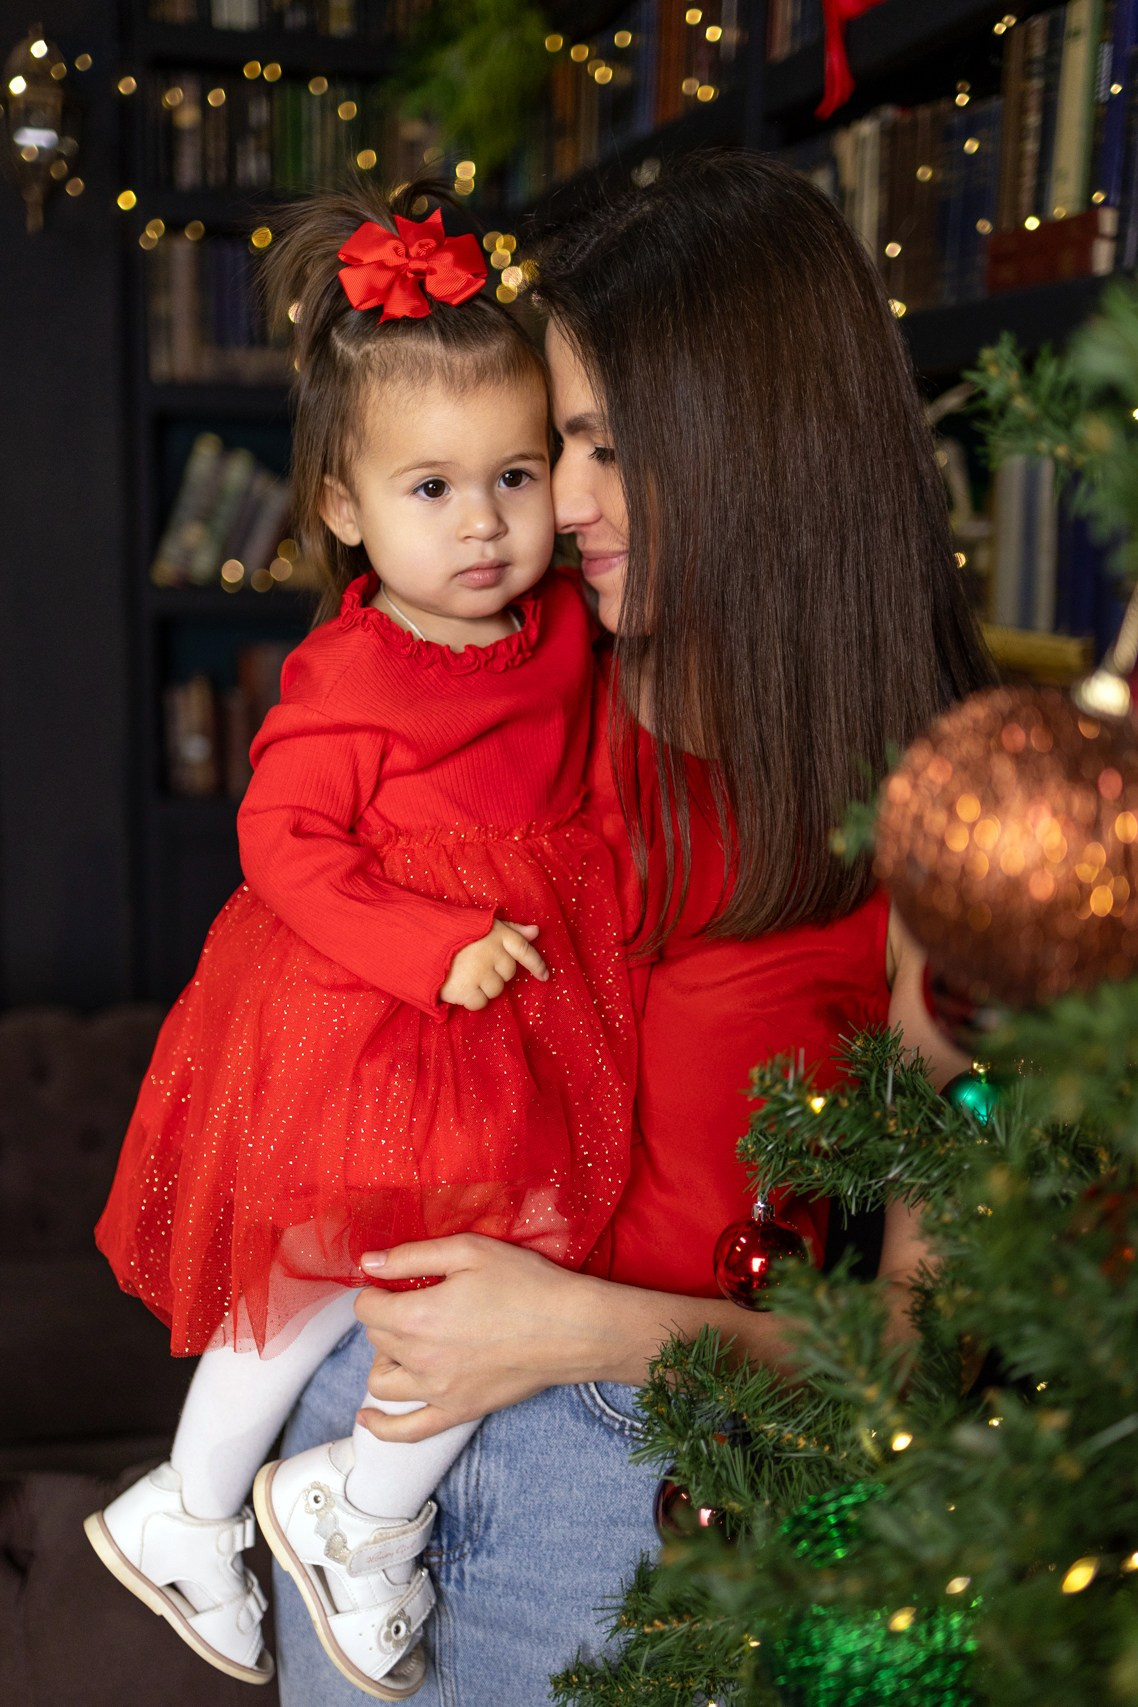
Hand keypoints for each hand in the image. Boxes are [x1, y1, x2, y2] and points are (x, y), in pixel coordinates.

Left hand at [352, 1235, 604, 1440]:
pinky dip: (381, 1427)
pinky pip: (407, 1431)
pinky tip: (367, 1419)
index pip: (367, 1308)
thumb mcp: (469, 1251)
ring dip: (386, 1359)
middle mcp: (420, 1359)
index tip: (396, 1283)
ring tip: (408, 1342)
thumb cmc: (525, 1284)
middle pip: (376, 1339)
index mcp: (418, 1316)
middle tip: (415, 1300)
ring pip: (382, 1380)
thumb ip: (412, 1256)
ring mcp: (437, 1392)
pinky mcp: (457, 1412)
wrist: (572, 1329)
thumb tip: (368, 1262)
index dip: (377, 1290)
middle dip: (386, 1317)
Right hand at [438, 920, 547, 1010]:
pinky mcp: (466, 989)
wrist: (417, 942)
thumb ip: (511, 929)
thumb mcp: (482, 925)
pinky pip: (480, 1004)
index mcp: (497, 934)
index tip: (545, 976)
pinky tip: (460, 988)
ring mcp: (479, 972)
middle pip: (508, 974)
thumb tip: (536, 931)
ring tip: (465, 975)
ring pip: (496, 991)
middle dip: (496, 973)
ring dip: (483, 988)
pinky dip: (472, 1000)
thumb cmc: (452, 933)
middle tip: (475, 966)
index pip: (525, 950)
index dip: (537, 964)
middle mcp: (491, 953)